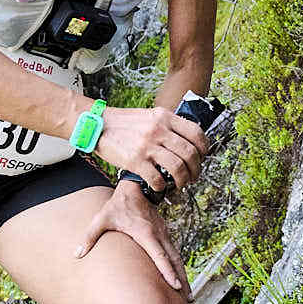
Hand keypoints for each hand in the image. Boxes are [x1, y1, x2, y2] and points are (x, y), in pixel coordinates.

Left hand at [76, 179, 190, 297]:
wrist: (136, 187)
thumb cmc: (117, 205)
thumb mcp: (101, 219)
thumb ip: (89, 237)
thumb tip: (76, 255)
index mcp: (146, 233)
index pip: (159, 255)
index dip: (168, 271)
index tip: (176, 285)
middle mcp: (159, 235)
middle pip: (174, 261)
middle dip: (182, 280)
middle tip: (189, 299)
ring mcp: (164, 234)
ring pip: (177, 258)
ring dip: (183, 275)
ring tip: (188, 295)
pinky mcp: (165, 234)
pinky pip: (174, 253)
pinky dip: (179, 267)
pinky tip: (180, 279)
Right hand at [90, 105, 209, 198]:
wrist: (98, 124)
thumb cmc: (124, 123)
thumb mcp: (150, 116)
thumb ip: (168, 125)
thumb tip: (187, 141)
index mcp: (165, 117)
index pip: (196, 133)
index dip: (204, 148)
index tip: (202, 157)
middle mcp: (159, 130)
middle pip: (190, 153)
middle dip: (196, 169)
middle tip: (194, 176)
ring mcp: (147, 145)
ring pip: (177, 168)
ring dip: (183, 180)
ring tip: (180, 184)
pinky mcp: (135, 160)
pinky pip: (157, 179)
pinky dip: (162, 186)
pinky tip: (159, 186)